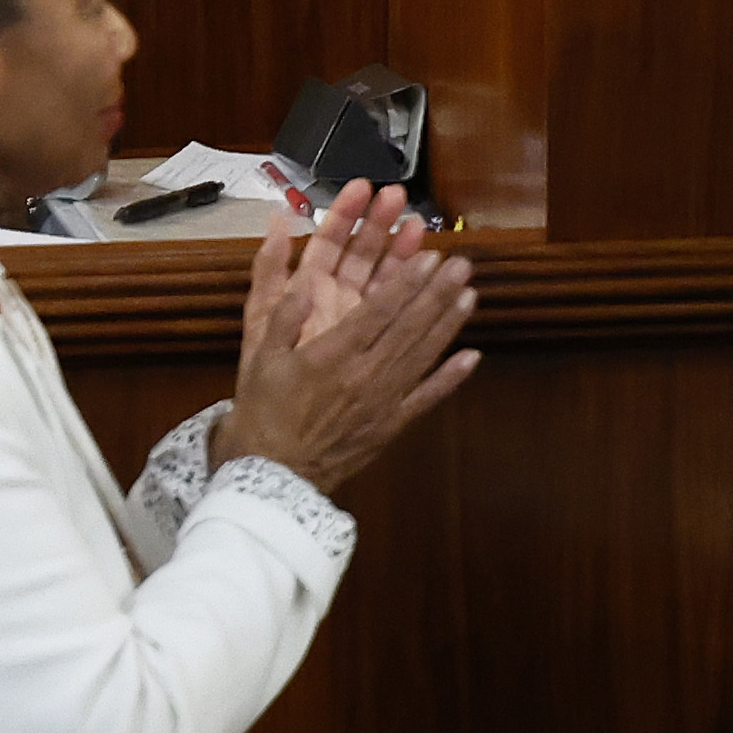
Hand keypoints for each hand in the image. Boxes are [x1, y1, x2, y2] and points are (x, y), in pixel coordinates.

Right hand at [211, 181, 476, 496]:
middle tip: (462, 265)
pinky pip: (425, 398)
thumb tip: (303, 280)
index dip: (408, 282)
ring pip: (422, 356)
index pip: (379, 310)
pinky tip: (472, 357)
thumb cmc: (265, 412)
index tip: (430, 257)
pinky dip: (450, 378)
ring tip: (470, 295)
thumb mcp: (260, 358)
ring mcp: (382, 401)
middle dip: (437, 293)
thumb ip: (282, 316)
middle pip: (409, 327)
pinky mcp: (390, 426)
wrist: (275, 474)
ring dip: (448, 324)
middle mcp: (365, 374)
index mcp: (333, 354)